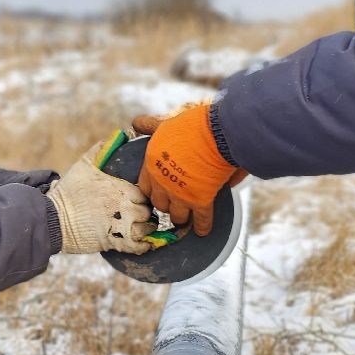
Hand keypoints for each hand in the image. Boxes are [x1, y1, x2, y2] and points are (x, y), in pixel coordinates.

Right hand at [46, 137, 155, 254]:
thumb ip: (101, 149)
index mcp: (121, 189)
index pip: (144, 192)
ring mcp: (122, 226)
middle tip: (136, 213)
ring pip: (147, 228)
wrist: (54, 219)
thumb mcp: (84, 166)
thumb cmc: (69, 192)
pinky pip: (140, 246)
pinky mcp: (117, 243)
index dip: (141, 197)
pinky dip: (145, 245)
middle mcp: (126, 207)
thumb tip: (119, 134)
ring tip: (139, 227)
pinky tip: (143, 242)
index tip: (135, 200)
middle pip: (148, 210)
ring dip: (146, 228)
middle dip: (144, 212)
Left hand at [130, 104, 244, 237]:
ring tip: (185, 221)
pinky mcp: (200, 202)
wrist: (218, 133)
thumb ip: (150, 125)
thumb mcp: (165, 122)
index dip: (152, 190)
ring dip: (181, 219)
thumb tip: (137, 123)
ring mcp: (180, 195)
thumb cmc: (193, 125)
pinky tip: (203, 232)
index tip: (157, 193)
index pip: (144, 186)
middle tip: (172, 206)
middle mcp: (162, 182)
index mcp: (152, 163)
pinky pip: (200, 220)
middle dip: (165, 205)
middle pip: (159, 204)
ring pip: (176, 216)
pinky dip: (203, 227)